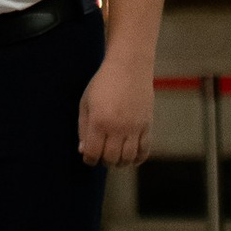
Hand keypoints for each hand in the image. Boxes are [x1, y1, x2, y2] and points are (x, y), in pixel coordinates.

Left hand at [79, 47, 155, 169]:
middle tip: (101, 155)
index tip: (88, 156)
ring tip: (114, 157)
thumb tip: (83, 151)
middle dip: (104, 161)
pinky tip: (130, 158)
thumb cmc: (103, 84)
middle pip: (111, 159)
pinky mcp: (147, 126)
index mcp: (99, 121)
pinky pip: (144, 151)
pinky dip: (137, 159)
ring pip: (128, 158)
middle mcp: (118, 128)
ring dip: (120, 163)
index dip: (89, 159)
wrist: (129, 67)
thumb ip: (83, 128)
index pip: (93, 153)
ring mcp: (134, 128)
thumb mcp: (86, 102)